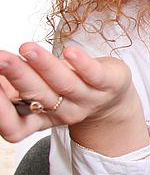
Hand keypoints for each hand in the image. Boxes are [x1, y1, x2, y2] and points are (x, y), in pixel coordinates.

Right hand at [0, 42, 143, 152]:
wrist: (113, 98)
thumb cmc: (66, 89)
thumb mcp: (36, 92)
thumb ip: (13, 88)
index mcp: (38, 119)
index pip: (16, 126)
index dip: (1, 112)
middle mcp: (63, 112)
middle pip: (36, 96)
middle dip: (16, 76)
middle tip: (0, 58)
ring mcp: (87, 99)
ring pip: (63, 84)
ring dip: (43, 65)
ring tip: (27, 48)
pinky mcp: (108, 83)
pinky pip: (94, 75)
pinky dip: (82, 64)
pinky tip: (70, 52)